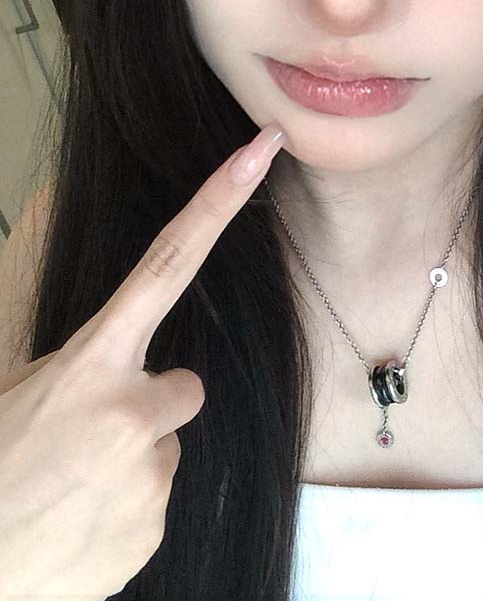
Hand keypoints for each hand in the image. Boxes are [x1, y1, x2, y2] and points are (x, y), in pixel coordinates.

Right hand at [0, 124, 284, 596]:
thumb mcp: (26, 392)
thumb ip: (88, 368)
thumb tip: (135, 367)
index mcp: (91, 363)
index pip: (170, 262)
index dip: (221, 201)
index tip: (264, 150)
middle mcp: (132, 410)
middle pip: (185, 388)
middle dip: (150, 408)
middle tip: (87, 443)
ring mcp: (149, 472)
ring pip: (167, 448)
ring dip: (132, 462)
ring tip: (75, 487)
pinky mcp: (155, 525)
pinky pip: (157, 498)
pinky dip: (127, 506)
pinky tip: (82, 522)